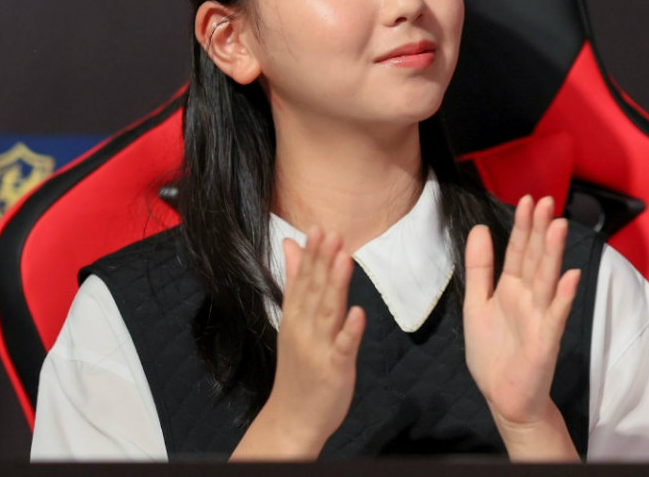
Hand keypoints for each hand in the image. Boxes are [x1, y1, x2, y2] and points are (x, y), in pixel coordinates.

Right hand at [231, 229, 364, 459]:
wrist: (292, 418)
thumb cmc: (297, 367)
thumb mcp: (292, 320)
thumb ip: (294, 281)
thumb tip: (290, 244)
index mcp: (295, 316)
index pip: (302, 280)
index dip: (311, 255)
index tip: (319, 228)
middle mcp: (304, 329)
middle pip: (314, 291)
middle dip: (323, 262)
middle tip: (332, 233)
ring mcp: (318, 349)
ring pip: (328, 313)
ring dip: (336, 286)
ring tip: (344, 259)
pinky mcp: (334, 369)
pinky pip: (343, 348)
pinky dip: (350, 331)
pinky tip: (358, 312)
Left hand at [463, 196, 580, 460]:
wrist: (503, 398)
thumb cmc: (492, 352)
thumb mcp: (476, 304)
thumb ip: (479, 268)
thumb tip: (479, 227)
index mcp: (511, 288)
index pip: (519, 251)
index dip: (522, 226)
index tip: (528, 199)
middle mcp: (529, 298)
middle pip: (535, 259)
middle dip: (540, 230)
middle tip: (547, 201)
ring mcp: (540, 317)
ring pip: (547, 280)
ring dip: (553, 254)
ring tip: (558, 226)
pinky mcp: (546, 340)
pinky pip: (556, 315)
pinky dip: (564, 296)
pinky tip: (571, 276)